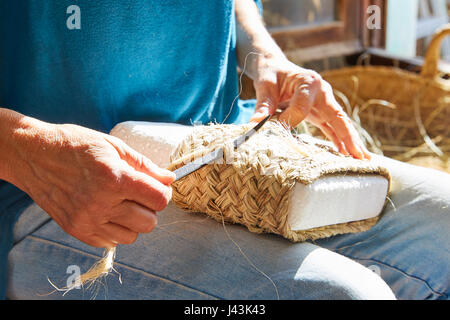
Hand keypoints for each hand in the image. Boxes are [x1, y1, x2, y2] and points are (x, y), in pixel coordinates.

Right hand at [11, 120, 174, 247]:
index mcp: (115, 179)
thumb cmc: (75, 145)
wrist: (33, 155)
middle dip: (149, 208)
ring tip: (119, 203)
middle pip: (149, 223)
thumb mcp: (113, 145)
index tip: (156, 187)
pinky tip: (105, 211)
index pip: (159, 200)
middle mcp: (101, 204)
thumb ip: (144, 165)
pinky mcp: (76, 230)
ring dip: (132, 221)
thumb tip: (169, 179)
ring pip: (132, 236)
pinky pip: (111, 242)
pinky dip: (114, 229)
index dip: (163, 193)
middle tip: (137, 194)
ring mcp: (87, 220)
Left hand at [249, 56, 370, 159]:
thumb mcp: (265, 86)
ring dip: (351, 142)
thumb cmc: (271, 74)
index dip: (290, 121)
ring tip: (363, 160)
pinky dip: (339, 140)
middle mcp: (322, 92)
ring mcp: (324, 102)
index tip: (277, 130)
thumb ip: (263, 105)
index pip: (303, 107)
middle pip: (338, 116)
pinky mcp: (320, 111)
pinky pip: (332, 127)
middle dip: (349, 137)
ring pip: (340, 123)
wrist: (275, 67)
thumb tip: (255, 124)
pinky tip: (346, 155)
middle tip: (360, 157)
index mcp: (309, 82)